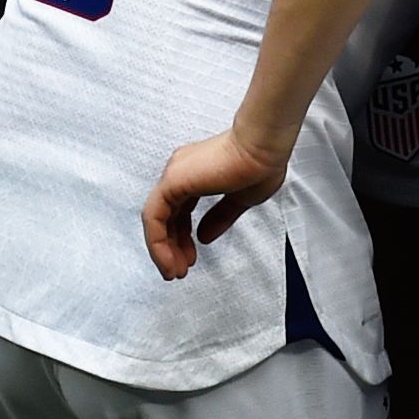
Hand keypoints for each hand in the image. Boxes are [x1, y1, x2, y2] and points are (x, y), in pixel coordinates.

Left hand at [143, 132, 289, 279]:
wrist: (264, 147)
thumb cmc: (261, 164)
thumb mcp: (240, 200)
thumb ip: (220, 217)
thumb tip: (203, 237)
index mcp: (196, 172)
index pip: (180, 210)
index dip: (183, 236)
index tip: (191, 257)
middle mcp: (181, 171)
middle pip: (166, 216)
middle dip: (172, 246)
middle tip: (179, 270)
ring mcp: (174, 175)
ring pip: (155, 219)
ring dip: (163, 249)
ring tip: (174, 271)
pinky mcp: (171, 182)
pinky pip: (154, 218)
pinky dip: (158, 242)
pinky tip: (169, 259)